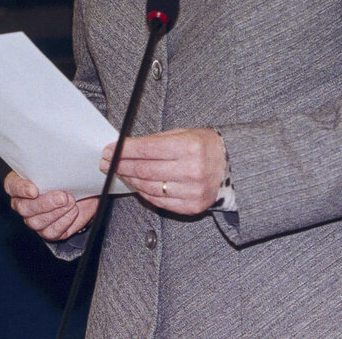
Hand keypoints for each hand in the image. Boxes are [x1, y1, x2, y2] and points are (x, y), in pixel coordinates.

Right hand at [4, 171, 97, 241]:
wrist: (84, 193)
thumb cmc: (69, 176)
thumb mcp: (63, 165)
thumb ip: (56, 163)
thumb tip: (58, 156)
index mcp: (21, 182)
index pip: (11, 186)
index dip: (20, 189)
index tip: (34, 190)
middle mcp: (23, 203)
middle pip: (23, 208)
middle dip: (44, 203)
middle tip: (62, 197)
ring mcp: (34, 219)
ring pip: (35, 222)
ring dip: (56, 212)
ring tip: (71, 202)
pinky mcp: (47, 231)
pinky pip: (50, 232)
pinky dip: (63, 222)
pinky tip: (73, 211)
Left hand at [101, 127, 225, 215]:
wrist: (233, 166)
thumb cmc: (205, 146)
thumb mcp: (184, 133)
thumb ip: (156, 140)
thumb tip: (126, 147)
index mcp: (189, 147)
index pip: (147, 149)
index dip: (124, 150)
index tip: (110, 149)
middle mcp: (191, 170)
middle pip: (144, 170)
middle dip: (121, 165)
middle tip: (108, 161)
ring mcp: (192, 191)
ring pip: (149, 187)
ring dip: (130, 179)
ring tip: (120, 172)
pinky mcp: (192, 206)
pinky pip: (159, 201)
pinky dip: (144, 192)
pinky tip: (137, 184)